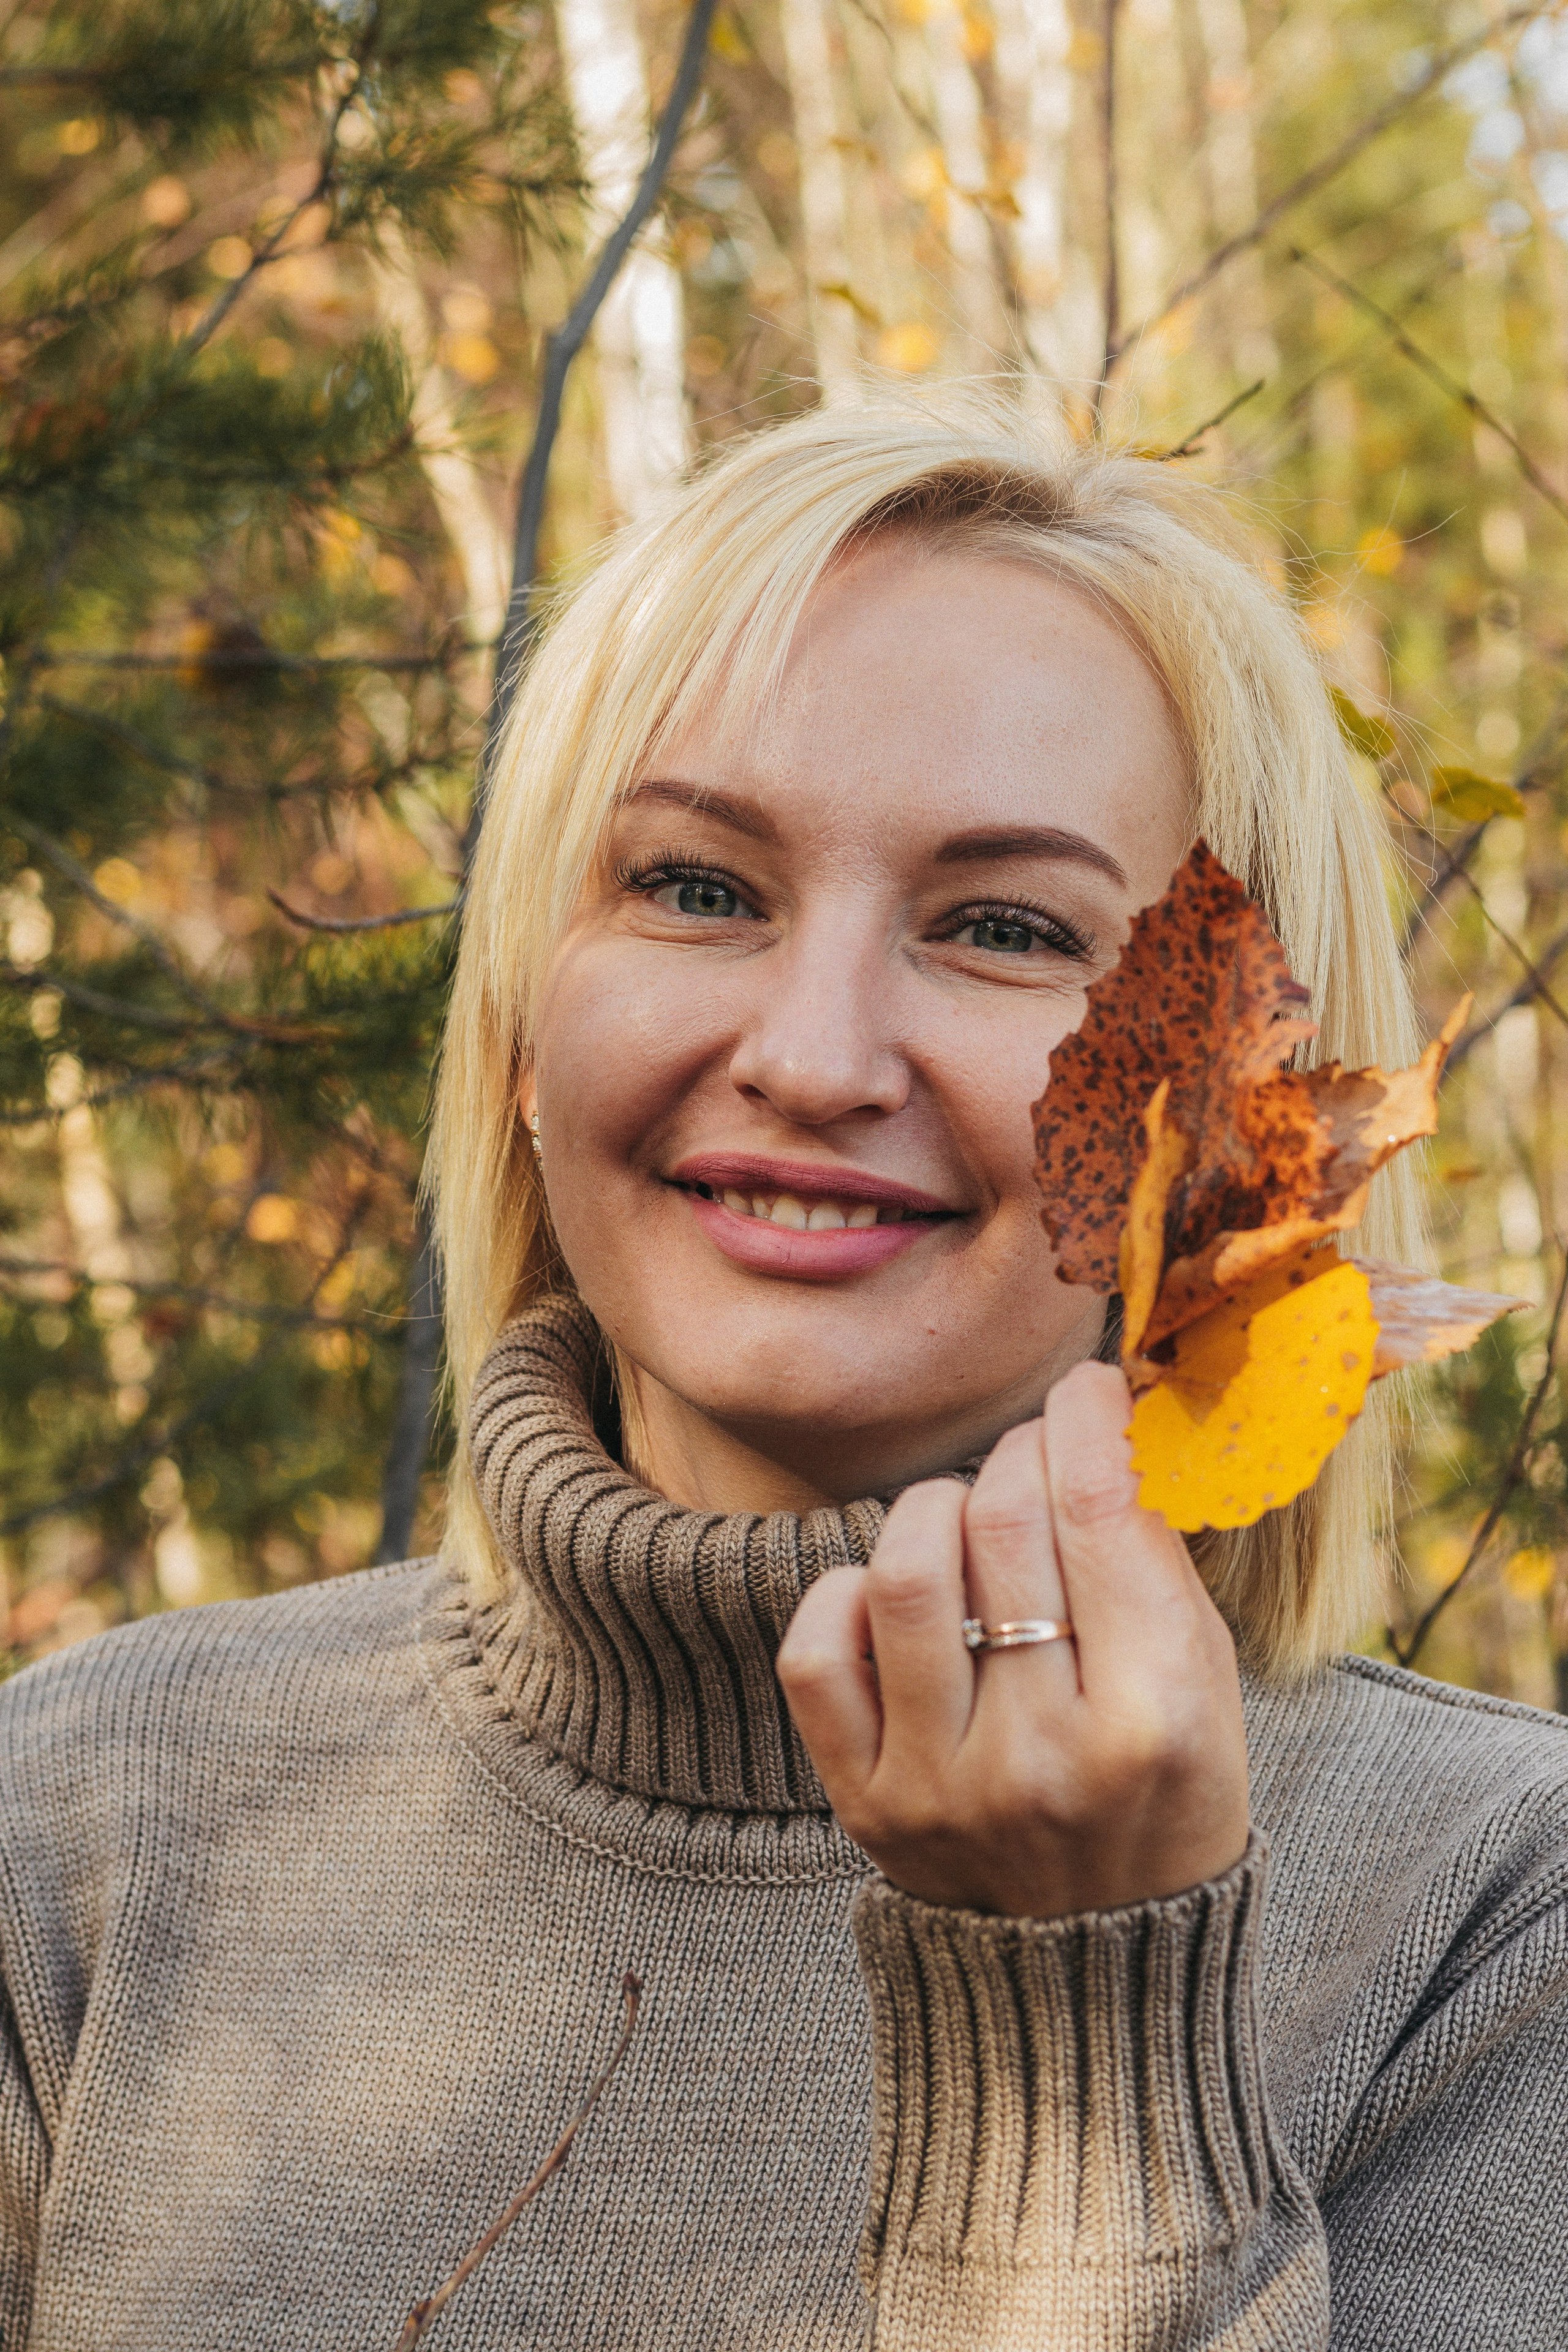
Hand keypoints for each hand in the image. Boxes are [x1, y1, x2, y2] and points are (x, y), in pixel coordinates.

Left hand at [776, 1362, 1249, 1917]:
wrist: (1098, 1963)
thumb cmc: (1163, 1792)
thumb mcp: (1205, 1682)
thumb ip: (1152, 1556)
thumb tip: (1092, 1420)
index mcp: (1152, 1719)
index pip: (1098, 1508)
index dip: (1084, 1416)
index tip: (1085, 1389)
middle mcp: (1043, 1754)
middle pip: (1002, 1521)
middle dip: (1019, 1455)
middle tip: (1035, 1459)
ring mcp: (942, 1784)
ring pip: (904, 1568)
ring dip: (934, 1509)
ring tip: (967, 1524)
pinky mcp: (866, 1804)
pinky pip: (817, 1650)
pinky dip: (846, 1594)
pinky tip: (892, 1601)